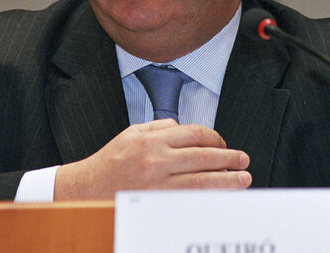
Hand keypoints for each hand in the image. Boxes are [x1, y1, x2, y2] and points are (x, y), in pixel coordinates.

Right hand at [53, 119, 250, 199]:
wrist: (85, 189)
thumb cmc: (110, 161)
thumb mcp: (132, 133)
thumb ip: (159, 127)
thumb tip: (183, 126)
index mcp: (152, 138)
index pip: (194, 134)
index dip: (215, 138)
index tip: (224, 145)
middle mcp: (156, 159)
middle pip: (203, 156)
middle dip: (228, 158)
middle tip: (244, 160)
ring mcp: (157, 183)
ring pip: (201, 180)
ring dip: (226, 179)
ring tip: (242, 179)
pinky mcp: (156, 202)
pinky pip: (189, 199)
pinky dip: (208, 197)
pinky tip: (221, 196)